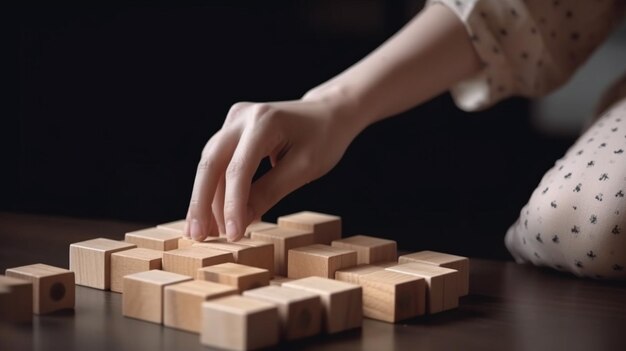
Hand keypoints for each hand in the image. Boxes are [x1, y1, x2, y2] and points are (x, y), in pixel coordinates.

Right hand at [184, 97, 362, 241]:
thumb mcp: (304, 168)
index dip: (232, 206)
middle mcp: (242, 117)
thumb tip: (241, 220)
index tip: (232, 236)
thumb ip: (270, 192)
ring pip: (210, 163)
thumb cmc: (323, 139)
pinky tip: (211, 213)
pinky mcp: (233, 128)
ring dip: (205, 198)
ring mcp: (234, 120)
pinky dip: (215, 187)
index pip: (238, 170)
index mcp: (264, 122)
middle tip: (197, 236)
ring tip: (204, 232)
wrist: (328, 113)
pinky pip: (218, 160)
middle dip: (202, 203)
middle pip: (211, 163)